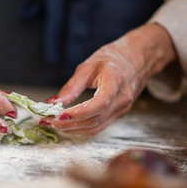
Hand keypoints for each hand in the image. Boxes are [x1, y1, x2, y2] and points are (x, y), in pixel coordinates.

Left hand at [40, 24, 175, 134]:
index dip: (79, 113)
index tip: (59, 115)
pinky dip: (82, 128)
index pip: (99, 104)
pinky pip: (100, 126)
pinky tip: (68, 124)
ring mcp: (123, 109)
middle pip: (95, 120)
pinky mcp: (120, 114)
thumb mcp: (89, 66)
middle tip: (48, 121)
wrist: (138, 58)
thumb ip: (71, 86)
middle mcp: (122, 99)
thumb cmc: (113, 58)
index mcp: (116, 81)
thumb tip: (52, 102)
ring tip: (54, 124)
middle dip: (69, 124)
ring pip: (96, 128)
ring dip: (73, 129)